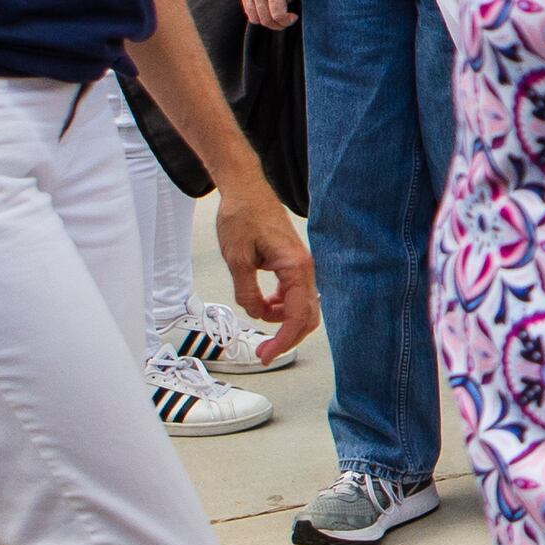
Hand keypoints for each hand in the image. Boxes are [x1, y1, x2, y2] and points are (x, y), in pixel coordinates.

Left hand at [210, 179, 317, 363]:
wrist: (245, 190)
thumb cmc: (242, 216)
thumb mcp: (237, 260)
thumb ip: (248, 293)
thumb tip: (256, 313)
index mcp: (295, 267)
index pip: (297, 316)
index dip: (282, 341)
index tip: (265, 354)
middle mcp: (304, 268)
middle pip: (307, 317)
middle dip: (286, 338)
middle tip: (263, 351)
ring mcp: (300, 266)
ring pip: (301, 307)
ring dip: (283, 321)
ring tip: (258, 321)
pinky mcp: (292, 263)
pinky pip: (294, 294)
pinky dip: (280, 306)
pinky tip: (264, 304)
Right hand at [239, 0, 299, 30]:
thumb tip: (286, 5)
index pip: (278, 15)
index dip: (287, 21)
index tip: (293, 17)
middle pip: (266, 20)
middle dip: (278, 25)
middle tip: (286, 20)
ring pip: (255, 18)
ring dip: (267, 21)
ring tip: (276, 16)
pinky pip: (247, 10)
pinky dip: (257, 14)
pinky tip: (266, 9)